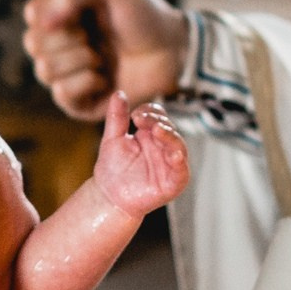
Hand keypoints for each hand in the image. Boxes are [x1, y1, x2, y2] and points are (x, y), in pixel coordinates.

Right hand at [22, 0, 189, 120]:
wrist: (172, 50)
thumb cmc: (144, 15)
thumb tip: (42, 19)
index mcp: (63, 16)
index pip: (33, 13)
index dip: (52, 13)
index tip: (77, 11)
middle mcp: (60, 46)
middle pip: (33, 43)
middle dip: (67, 38)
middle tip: (94, 37)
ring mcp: (68, 75)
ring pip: (45, 69)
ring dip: (79, 60)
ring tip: (102, 58)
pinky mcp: (80, 103)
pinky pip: (61, 94)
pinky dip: (85, 83)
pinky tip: (104, 78)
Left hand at [92, 92, 187, 216]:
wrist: (109, 196)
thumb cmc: (112, 169)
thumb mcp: (112, 139)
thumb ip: (116, 117)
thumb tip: (118, 93)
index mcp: (151, 135)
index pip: (158, 116)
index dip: (150, 112)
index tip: (135, 114)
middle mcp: (163, 147)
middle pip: (169, 128)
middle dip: (157, 121)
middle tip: (141, 119)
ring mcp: (170, 164)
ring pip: (178, 145)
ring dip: (169, 136)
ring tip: (157, 129)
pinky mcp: (174, 182)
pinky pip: (181, 170)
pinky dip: (179, 160)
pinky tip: (173, 152)